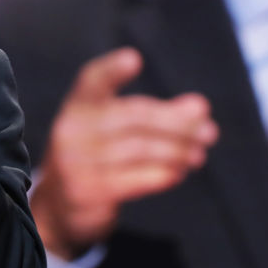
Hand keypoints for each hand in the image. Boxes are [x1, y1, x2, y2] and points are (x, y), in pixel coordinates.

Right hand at [32, 47, 219, 259]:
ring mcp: (76, 162)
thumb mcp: (112, 131)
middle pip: (133, 117)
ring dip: (176, 151)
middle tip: (209, 130)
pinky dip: (162, 174)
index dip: (112, 70)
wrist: (59, 209)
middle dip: (176, 123)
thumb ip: (155, 116)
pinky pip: (133, 180)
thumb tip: (199, 107)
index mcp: (78, 106)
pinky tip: (179, 173)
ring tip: (198, 154)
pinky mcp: (87, 192)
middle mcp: (72, 130)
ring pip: (139, 150)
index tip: (134, 58)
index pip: (93, 80)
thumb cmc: (96, 159)